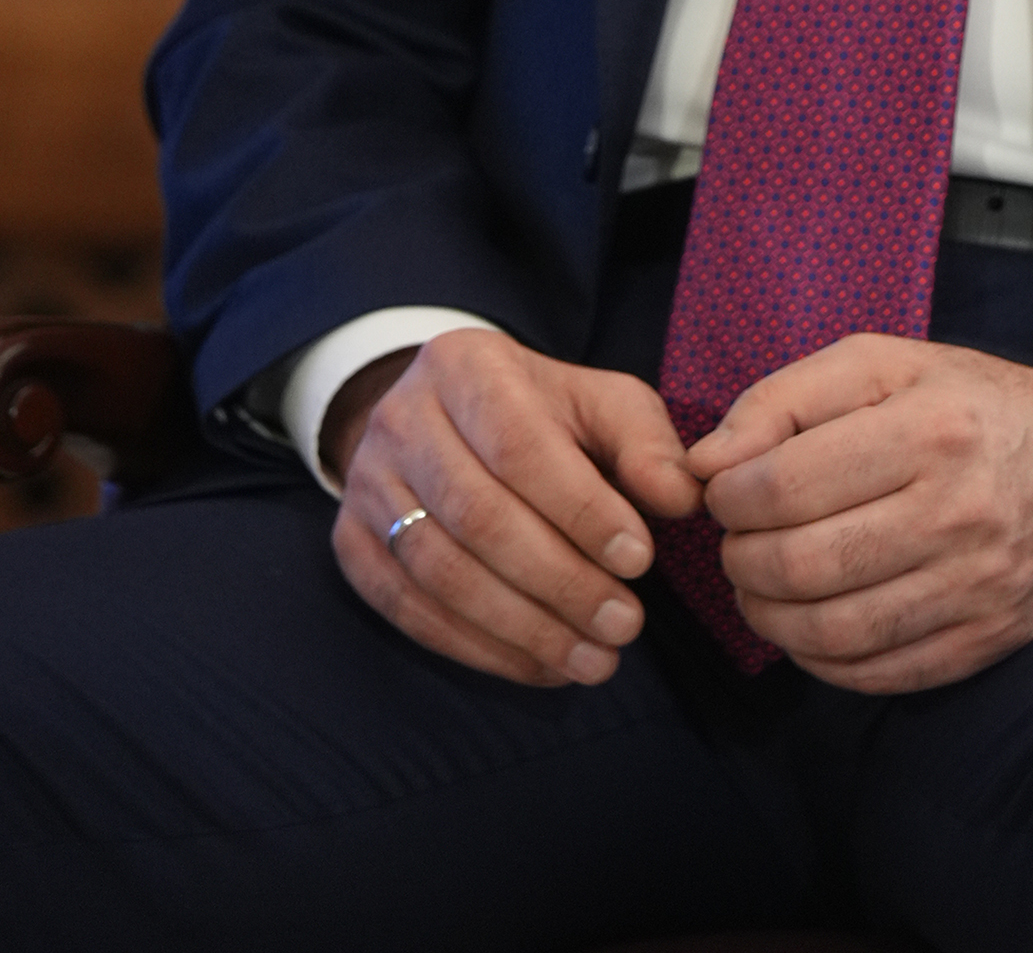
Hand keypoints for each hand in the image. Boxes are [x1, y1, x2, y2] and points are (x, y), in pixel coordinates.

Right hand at [328, 330, 702, 689]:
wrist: (446, 418)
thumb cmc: (542, 414)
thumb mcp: (600, 403)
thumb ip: (645, 445)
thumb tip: (681, 498)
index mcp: (465, 366)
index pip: (519, 445)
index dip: (580, 510)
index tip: (640, 561)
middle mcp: (402, 418)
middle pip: (477, 515)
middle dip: (559, 581)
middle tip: (626, 626)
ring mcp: (366, 483)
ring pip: (440, 572)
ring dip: (523, 628)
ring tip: (595, 660)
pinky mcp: (351, 542)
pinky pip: (408, 610)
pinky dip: (479, 650)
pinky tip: (541, 667)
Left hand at [689, 335, 1032, 692]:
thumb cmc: (965, 403)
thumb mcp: (881, 363)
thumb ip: (783, 399)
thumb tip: (705, 463)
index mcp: (930, 430)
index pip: (786, 485)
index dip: (729, 498)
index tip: (722, 493)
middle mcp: (960, 513)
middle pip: (803, 566)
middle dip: (741, 561)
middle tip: (735, 543)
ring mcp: (979, 588)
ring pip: (835, 632)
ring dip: (769, 617)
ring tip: (759, 586)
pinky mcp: (988, 641)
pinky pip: (879, 674)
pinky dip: (821, 661)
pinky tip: (806, 625)